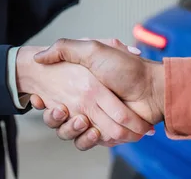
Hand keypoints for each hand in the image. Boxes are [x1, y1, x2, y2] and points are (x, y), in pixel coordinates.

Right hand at [16, 46, 152, 144]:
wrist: (153, 89)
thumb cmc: (126, 68)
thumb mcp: (93, 48)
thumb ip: (65, 48)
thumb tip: (38, 57)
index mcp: (81, 84)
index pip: (52, 96)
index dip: (42, 101)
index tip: (41, 98)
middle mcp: (85, 102)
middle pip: (57, 117)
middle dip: (53, 116)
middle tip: (60, 108)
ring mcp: (94, 119)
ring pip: (67, 131)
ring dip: (68, 128)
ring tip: (79, 119)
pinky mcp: (104, 135)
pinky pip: (84, 143)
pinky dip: (85, 140)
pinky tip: (91, 130)